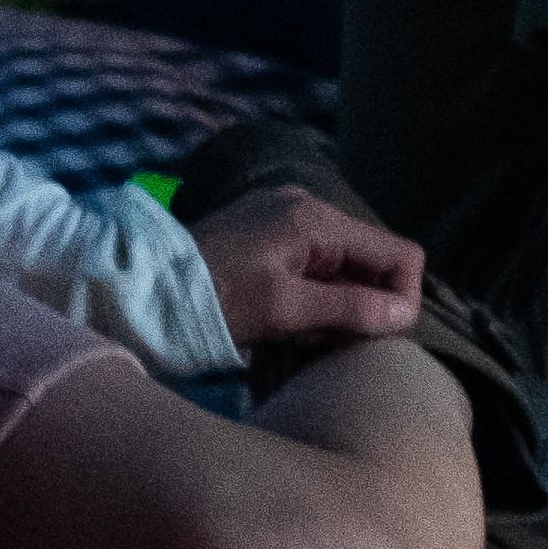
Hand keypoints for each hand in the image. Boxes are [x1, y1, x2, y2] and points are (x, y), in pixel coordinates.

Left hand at [189, 179, 427, 354]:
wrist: (143, 290)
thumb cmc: (213, 299)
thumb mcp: (285, 310)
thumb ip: (349, 309)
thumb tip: (404, 314)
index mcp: (316, 218)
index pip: (398, 253)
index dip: (403, 297)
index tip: (380, 334)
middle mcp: (306, 207)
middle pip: (371, 258)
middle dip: (367, 302)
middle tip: (338, 340)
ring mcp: (283, 218)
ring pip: (344, 265)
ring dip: (339, 303)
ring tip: (309, 335)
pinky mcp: (265, 234)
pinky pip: (314, 265)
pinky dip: (315, 295)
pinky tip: (291, 322)